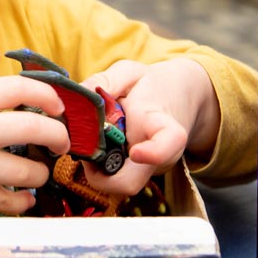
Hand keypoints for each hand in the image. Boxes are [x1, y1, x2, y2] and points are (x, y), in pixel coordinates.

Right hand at [0, 49, 70, 233]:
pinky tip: (24, 195)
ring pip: (26, 171)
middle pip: (33, 128)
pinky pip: (8, 201)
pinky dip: (23, 201)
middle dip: (58, 135)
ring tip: (38, 169)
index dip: (48, 95)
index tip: (58, 106)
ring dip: (42, 172)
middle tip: (61, 141)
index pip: (19, 89)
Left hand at [78, 58, 216, 196]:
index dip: (154, 153)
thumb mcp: (131, 73)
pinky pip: (113, 180)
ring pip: (116, 185)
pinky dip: (97, 167)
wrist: (177, 99)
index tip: (136, 152)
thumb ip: (106, 80)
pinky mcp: (136, 175)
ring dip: (94, 169)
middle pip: (130, 182)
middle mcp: (157, 155)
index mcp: (162, 124)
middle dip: (98, 173)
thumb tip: (80, 95)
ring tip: (89, 141)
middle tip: (84, 147)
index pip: (169, 143)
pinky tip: (95, 145)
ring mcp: (146, 169)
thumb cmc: (152, 85)